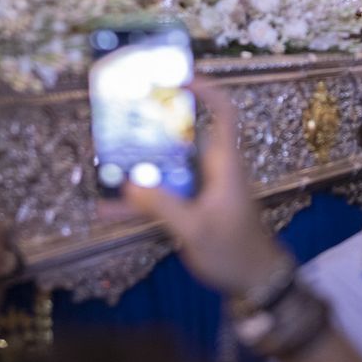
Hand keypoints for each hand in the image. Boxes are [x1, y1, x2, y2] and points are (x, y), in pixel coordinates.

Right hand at [115, 79, 290, 296]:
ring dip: (139, 167)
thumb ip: (162, 206)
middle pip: (183, 137)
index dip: (205, 89)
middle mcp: (214, 169)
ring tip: (105, 164)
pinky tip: (110, 208)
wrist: (256, 283)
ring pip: (167, 168)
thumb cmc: (234, 250)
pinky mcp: (194, 206)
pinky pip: (164, 194)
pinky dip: (140, 199)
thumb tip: (129, 183)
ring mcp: (203, 188)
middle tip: (120, 120)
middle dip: (152, 128)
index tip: (176, 78)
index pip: (223, 112)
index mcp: (224, 164)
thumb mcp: (195, 229)